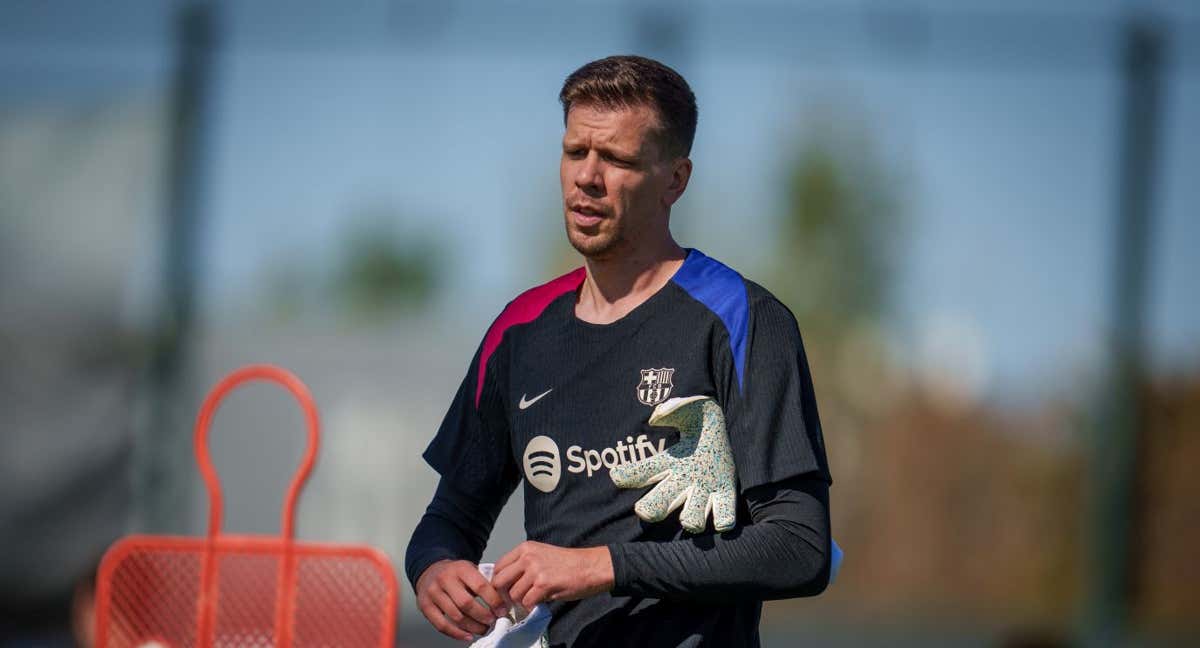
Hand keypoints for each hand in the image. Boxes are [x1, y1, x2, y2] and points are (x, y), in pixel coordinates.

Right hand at [415, 559, 507, 641]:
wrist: (431, 570)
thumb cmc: (455, 573)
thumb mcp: (470, 569)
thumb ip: (485, 582)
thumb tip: (503, 602)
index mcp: (461, 568)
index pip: (480, 586)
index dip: (494, 601)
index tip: (502, 610)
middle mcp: (445, 579)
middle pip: (467, 603)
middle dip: (483, 616)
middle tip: (492, 621)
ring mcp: (433, 593)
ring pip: (455, 616)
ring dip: (472, 627)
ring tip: (483, 629)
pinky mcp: (425, 606)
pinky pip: (441, 625)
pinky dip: (456, 634)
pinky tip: (467, 635)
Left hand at [491, 541, 613, 610]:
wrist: (590, 566)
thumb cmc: (568, 562)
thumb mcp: (541, 554)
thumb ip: (523, 564)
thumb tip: (506, 581)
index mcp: (525, 548)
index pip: (498, 567)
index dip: (499, 581)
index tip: (506, 589)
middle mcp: (527, 557)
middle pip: (500, 581)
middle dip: (504, 594)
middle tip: (514, 599)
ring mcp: (535, 571)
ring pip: (513, 594)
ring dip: (521, 601)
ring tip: (533, 598)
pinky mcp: (544, 585)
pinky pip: (527, 602)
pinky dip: (532, 606)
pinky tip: (541, 601)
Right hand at [610, 395, 737, 532]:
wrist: (724, 429)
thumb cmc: (700, 419)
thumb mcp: (689, 407)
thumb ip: (673, 409)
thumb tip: (657, 417)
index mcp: (669, 462)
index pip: (640, 471)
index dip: (626, 476)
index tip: (616, 476)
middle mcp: (682, 482)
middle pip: (657, 505)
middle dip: (650, 510)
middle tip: (644, 510)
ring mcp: (703, 491)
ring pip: (690, 518)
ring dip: (690, 519)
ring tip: (689, 518)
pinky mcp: (726, 495)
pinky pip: (723, 517)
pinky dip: (723, 522)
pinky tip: (723, 521)